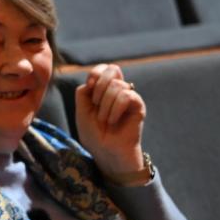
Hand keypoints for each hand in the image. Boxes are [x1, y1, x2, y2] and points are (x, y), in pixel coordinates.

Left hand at [75, 63, 145, 179]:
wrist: (105, 151)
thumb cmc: (93, 133)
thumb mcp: (81, 110)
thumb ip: (84, 92)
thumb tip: (94, 80)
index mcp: (104, 89)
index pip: (104, 68)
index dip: (95, 73)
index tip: (89, 87)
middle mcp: (118, 91)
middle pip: (113, 70)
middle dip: (99, 86)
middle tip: (95, 104)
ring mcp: (129, 98)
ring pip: (117, 85)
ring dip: (105, 104)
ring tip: (104, 120)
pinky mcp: (138, 107)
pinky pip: (128, 96)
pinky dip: (115, 108)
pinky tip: (112, 121)